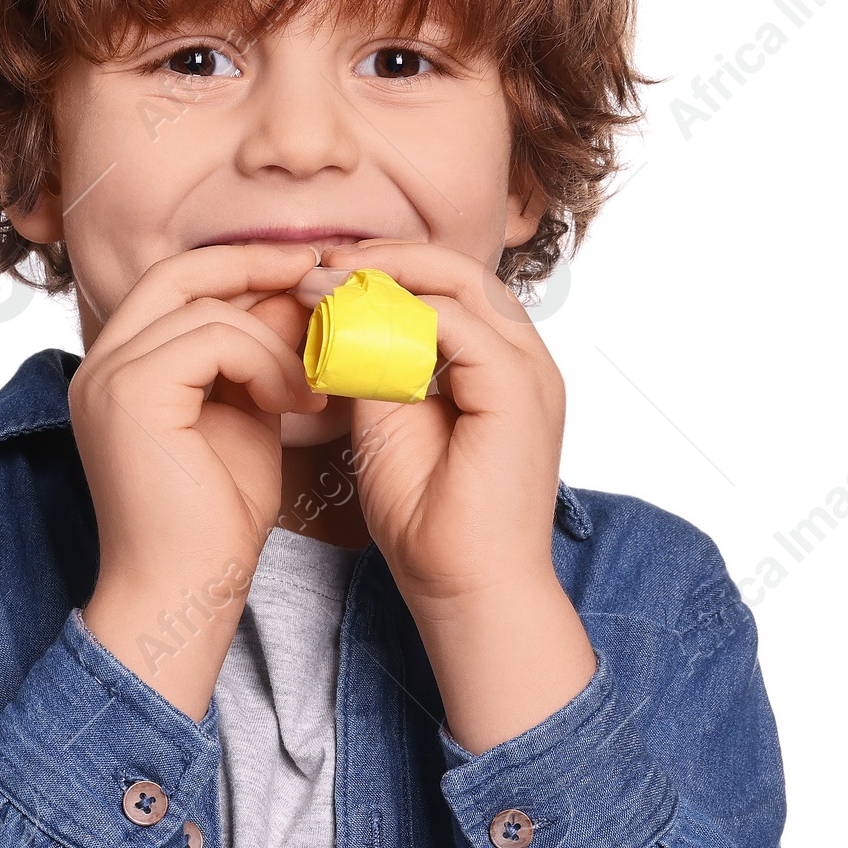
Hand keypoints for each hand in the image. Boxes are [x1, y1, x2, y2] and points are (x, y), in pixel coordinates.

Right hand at [72, 242, 324, 719]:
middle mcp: (101, 365)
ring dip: (277, 343)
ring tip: (314, 389)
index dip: (239, 266)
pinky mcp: (130, 395)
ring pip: (208, 312)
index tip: (304, 268)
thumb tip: (297, 294)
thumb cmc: (216, 522)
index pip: (175, 283)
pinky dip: (264, 363)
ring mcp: (109, 378)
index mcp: (120, 368)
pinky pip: (212, 340)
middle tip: (317, 273)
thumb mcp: (247, 417)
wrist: (187, 593)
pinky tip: (291, 402)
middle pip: (178, 274)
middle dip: (254, 267)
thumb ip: (259, 357)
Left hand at [317, 238, 595, 749]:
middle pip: (459, 271)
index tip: (319, 272)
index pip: (449, 288)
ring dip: (387, 273)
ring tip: (323, 278)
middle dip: (385, 257)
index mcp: (500, 367)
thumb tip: (338, 320)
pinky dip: (400, 310)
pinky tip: (348, 316)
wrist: (465, 590)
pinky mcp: (518, 390)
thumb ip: (375, 366)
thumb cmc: (429, 524)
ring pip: (461, 283)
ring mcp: (529, 371)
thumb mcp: (386, 424)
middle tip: (317, 259)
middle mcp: (524, 360)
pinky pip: (459, 322)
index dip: (386, 270)